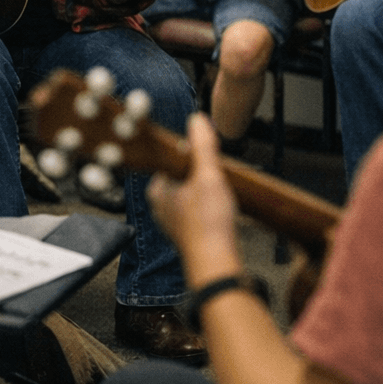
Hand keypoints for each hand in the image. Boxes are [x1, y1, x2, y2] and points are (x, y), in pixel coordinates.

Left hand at [147, 113, 244, 273]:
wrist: (217, 263)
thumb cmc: (208, 223)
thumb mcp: (208, 174)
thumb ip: (203, 146)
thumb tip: (197, 120)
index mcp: (157, 189)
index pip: (172, 160)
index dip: (193, 156)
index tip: (208, 160)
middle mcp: (161, 207)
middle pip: (184, 178)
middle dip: (203, 177)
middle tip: (219, 182)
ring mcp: (174, 223)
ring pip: (193, 197)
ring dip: (210, 194)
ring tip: (223, 200)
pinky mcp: (188, 236)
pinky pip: (200, 214)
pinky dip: (212, 211)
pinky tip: (224, 214)